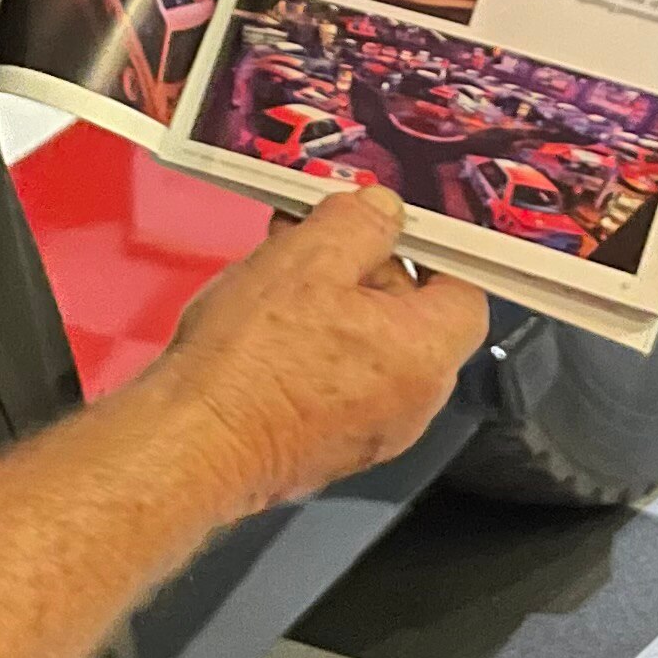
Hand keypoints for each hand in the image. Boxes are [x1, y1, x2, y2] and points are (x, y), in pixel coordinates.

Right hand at [150, 187, 491, 518]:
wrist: (192, 446)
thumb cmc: (251, 363)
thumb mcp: (309, 259)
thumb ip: (361, 223)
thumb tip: (386, 211)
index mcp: (426, 356)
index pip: (464, 290)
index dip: (431, 249)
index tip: (393, 223)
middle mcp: (411, 403)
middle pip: (412, 317)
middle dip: (366, 268)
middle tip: (317, 234)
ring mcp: (370, 431)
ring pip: (368, 346)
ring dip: (331, 302)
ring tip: (278, 269)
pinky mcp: (327, 445)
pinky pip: (337, 379)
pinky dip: (313, 344)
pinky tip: (264, 319)